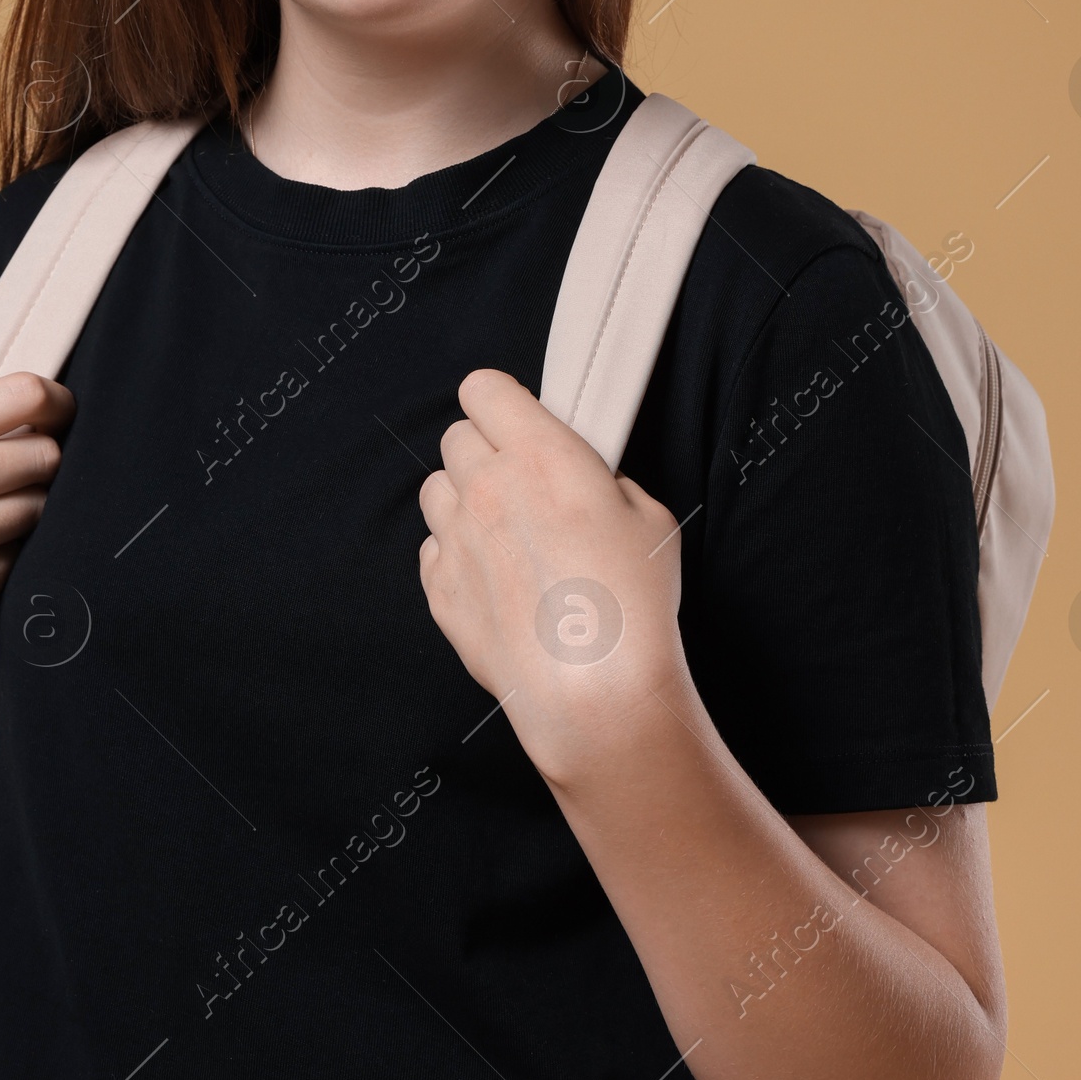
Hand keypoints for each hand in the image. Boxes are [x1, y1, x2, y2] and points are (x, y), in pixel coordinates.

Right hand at [0, 371, 72, 718]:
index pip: (22, 393)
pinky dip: (4, 562)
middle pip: (45, 454)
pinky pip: (21, 559)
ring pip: (40, 508)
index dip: (57, 403)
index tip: (61, 416)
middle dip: (41, 467)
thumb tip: (33, 417)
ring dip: (24, 517)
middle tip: (11, 483)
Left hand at [417, 369, 689, 787]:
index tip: (518, 421)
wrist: (593, 691)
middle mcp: (485, 487)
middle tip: (522, 485)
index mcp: (538, 454)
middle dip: (486, 452)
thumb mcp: (648, 515)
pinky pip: (432, 548)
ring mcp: (454, 538)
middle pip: (456, 437)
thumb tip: (579, 476)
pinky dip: (455, 554)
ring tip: (505, 534)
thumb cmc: (632, 604)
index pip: (483, 389)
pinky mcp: (438, 587)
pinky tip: (495, 579)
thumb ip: (600, 477)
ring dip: (463, 499)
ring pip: (436, 489)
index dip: (502, 403)